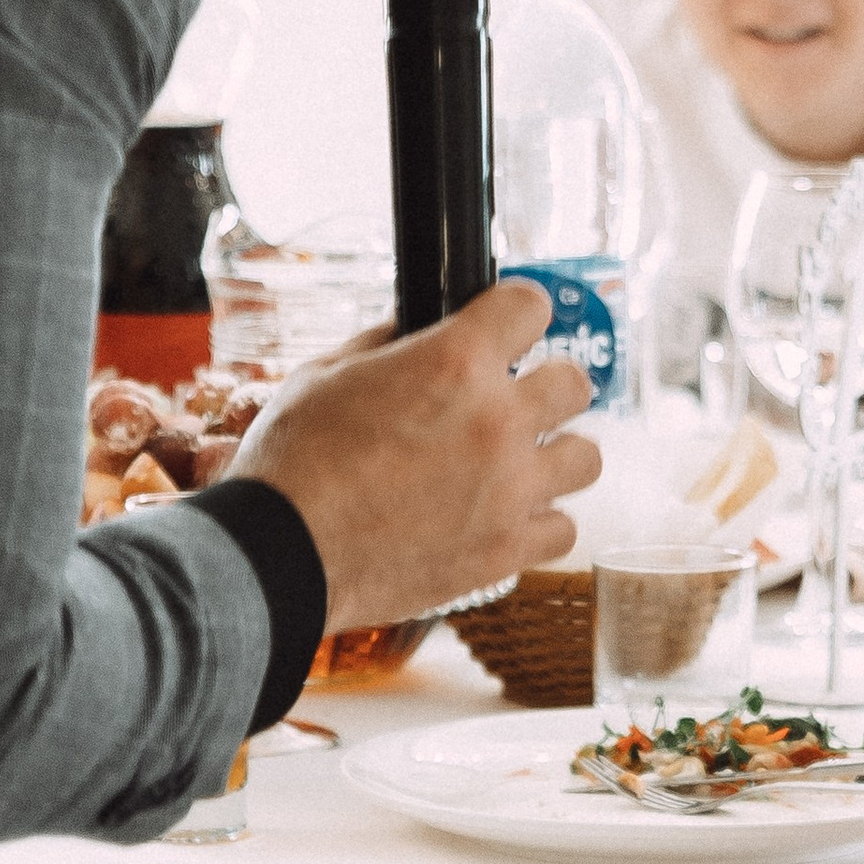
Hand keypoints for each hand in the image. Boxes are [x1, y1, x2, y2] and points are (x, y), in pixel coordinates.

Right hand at [236, 277, 598, 628]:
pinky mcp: (506, 551)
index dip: (517, 312)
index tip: (509, 326)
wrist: (278, 557)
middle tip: (515, 401)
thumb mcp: (325, 374)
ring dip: (554, 455)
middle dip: (546, 384)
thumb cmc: (291, 464)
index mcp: (454, 362)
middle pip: (575, 383)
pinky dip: (539, 522)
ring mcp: (510, 490)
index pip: (530, 306)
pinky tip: (506, 518)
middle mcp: (497, 421)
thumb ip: (386, 346)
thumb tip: (413, 331)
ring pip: (585, 458)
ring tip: (518, 465)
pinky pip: (563, 529)